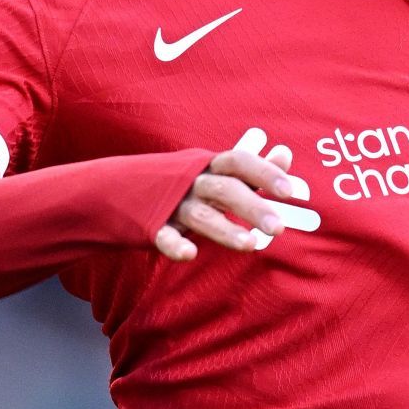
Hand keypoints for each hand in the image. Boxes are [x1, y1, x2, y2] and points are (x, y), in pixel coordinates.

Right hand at [155, 128, 318, 260]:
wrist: (118, 188)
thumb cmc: (181, 182)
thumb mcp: (215, 170)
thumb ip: (252, 167)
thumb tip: (286, 154)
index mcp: (209, 166)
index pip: (239, 162)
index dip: (264, 172)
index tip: (290, 190)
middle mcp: (192, 182)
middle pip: (225, 189)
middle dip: (252, 207)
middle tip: (279, 227)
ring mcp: (172, 204)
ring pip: (201, 215)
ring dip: (225, 229)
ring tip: (251, 245)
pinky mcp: (152, 226)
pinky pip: (164, 235)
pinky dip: (175, 245)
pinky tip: (189, 254)